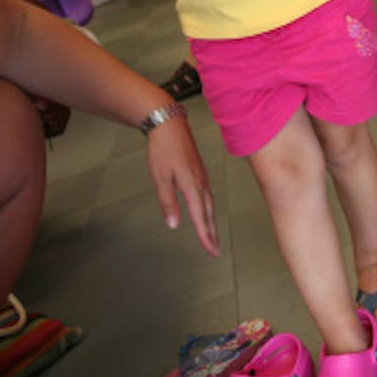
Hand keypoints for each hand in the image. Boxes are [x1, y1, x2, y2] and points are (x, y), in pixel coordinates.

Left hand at [145, 118, 219, 256]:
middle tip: (215, 250)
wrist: (170, 126)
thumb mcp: (161, 177)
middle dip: (212, 233)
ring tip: (212, 235)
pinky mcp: (200, 172)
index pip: (200, 217)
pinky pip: (208, 195)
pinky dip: (208, 208)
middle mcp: (201, 183)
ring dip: (211, 222)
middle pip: (208, 213)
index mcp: (192, 186)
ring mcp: (202, 177)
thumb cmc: (163, 149)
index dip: (205, 236)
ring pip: (210, 205)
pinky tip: (207, 210)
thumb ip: (168, 202)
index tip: (211, 251)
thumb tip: (174, 224)